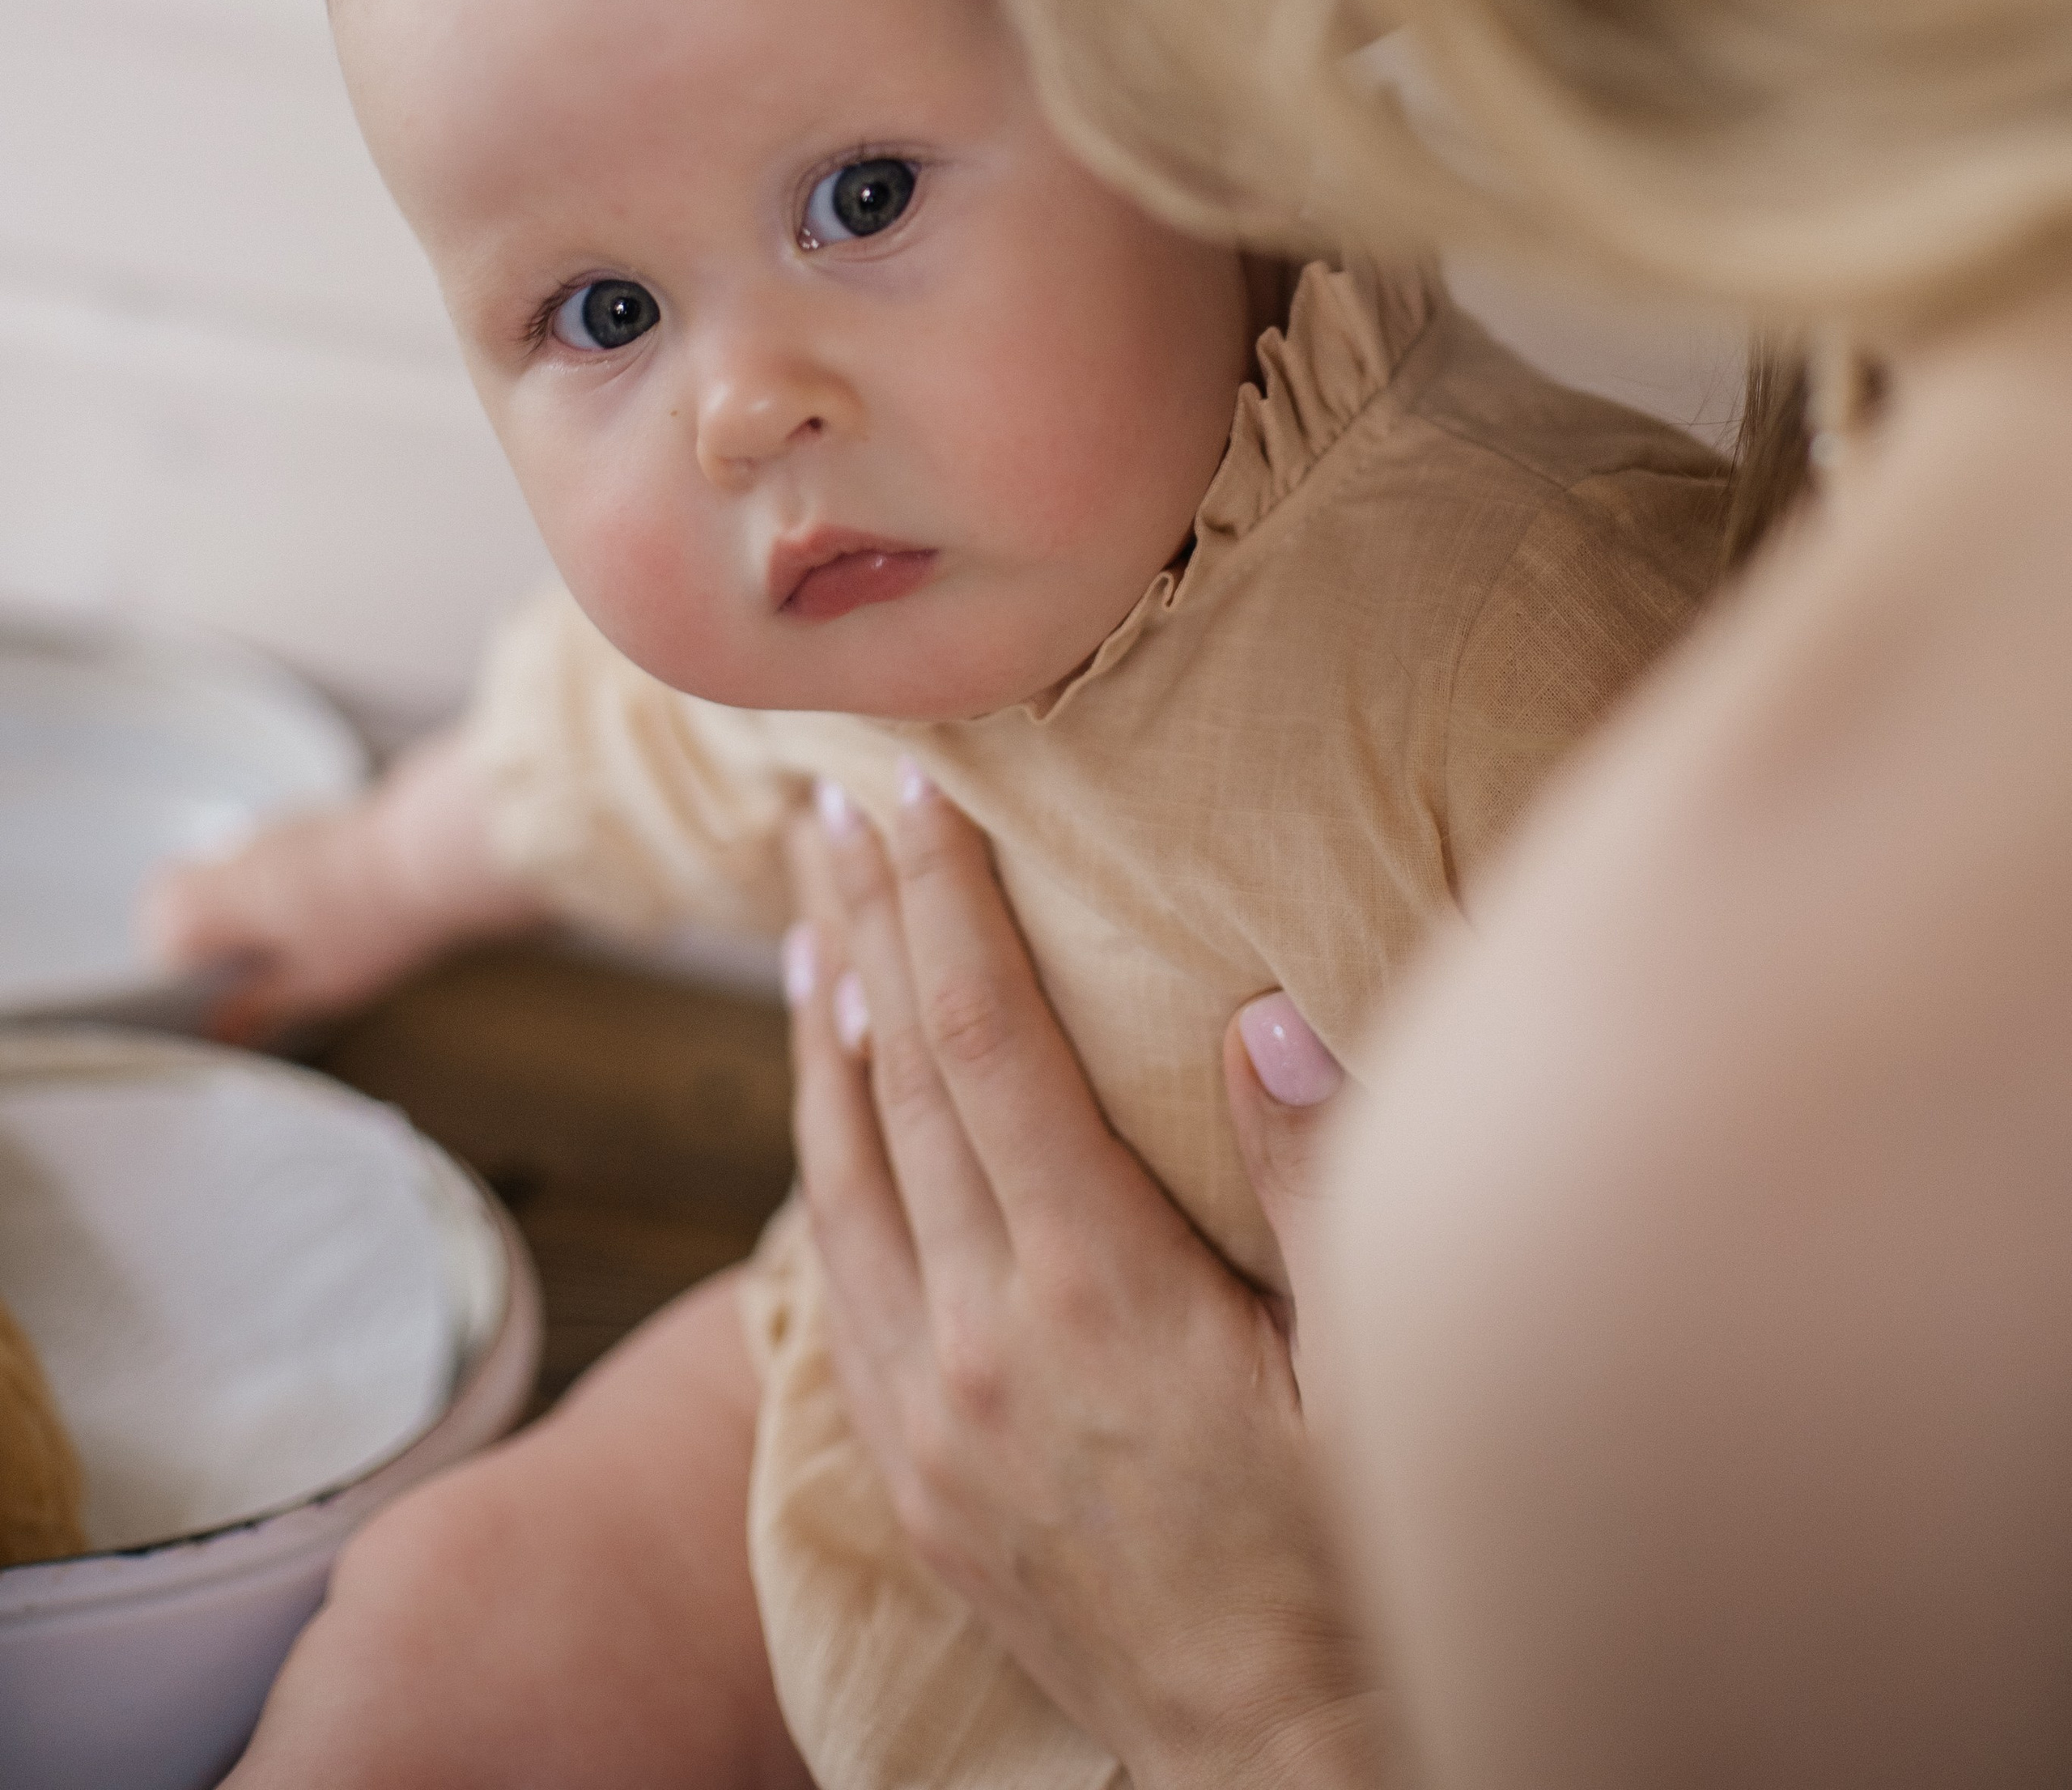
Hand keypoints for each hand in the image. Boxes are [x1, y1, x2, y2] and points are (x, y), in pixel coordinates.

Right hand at [140, 724, 544, 1036]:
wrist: (438, 852)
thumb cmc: (371, 921)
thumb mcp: (313, 987)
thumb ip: (257, 1008)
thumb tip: (221, 1027)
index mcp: (219, 894)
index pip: (159, 921)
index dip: (172, 963)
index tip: (203, 994)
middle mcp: (238, 852)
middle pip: (193, 890)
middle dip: (209, 937)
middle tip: (244, 978)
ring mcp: (277, 828)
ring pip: (237, 873)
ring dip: (249, 910)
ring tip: (295, 953)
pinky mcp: (316, 821)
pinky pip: (277, 859)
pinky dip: (285, 890)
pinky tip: (329, 919)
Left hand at [785, 772, 1381, 1789]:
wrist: (1276, 1764)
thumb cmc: (1349, 1560)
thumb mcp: (1372, 1370)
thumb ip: (1317, 1182)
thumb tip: (1264, 1009)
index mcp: (1095, 1291)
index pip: (986, 1046)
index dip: (945, 908)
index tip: (914, 798)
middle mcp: (981, 1342)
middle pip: (892, 1087)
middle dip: (860, 929)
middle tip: (821, 810)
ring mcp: (929, 1416)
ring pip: (839, 1183)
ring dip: (815, 1038)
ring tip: (801, 926)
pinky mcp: (913, 1477)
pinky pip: (833, 1289)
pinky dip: (820, 1174)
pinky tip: (824, 1115)